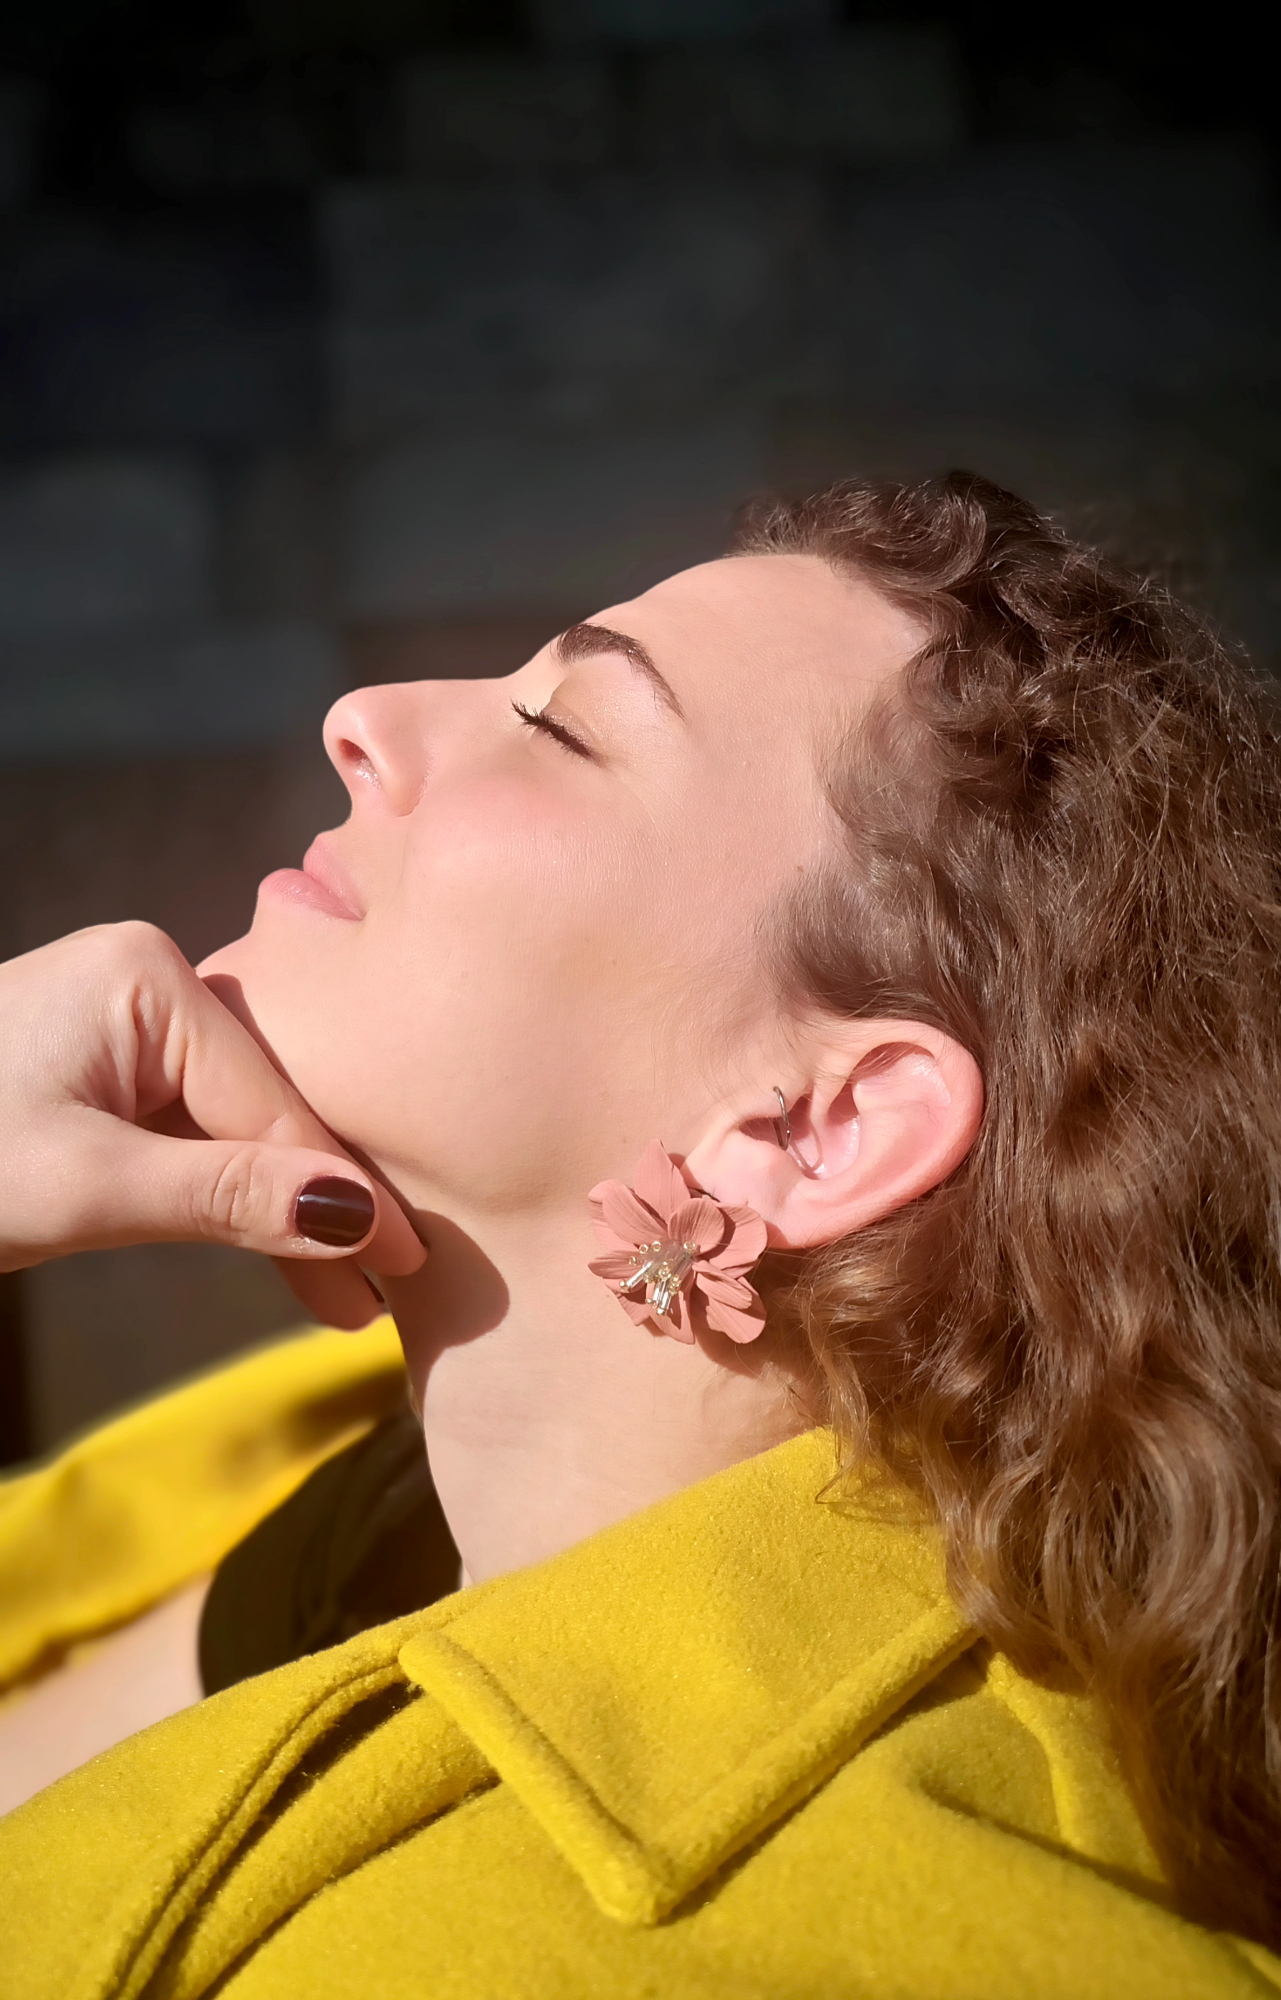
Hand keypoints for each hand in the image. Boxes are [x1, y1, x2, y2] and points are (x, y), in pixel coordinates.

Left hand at [0, 922, 424, 1326]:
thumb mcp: (85, 1189)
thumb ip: (225, 1195)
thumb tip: (357, 1215)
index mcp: (149, 976)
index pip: (274, 1100)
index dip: (345, 1190)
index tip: (411, 1265)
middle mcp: (154, 981)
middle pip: (273, 1105)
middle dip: (325, 1204)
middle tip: (393, 1295)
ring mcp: (135, 1023)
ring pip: (244, 1127)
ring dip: (287, 1212)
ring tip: (346, 1303)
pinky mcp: (116, 1069)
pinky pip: (202, 1134)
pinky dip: (235, 1197)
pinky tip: (288, 1256)